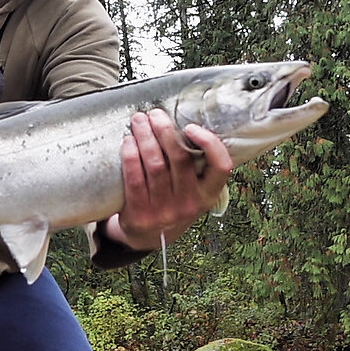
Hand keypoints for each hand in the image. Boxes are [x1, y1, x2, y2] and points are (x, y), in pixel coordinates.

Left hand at [105, 109, 233, 250]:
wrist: (147, 236)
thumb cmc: (172, 202)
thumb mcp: (193, 190)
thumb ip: (195, 165)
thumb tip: (182, 120)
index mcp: (208, 195)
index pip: (221, 167)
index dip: (209, 144)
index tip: (191, 127)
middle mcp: (189, 204)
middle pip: (180, 158)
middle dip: (165, 130)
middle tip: (154, 114)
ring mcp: (164, 211)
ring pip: (155, 165)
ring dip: (145, 137)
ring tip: (138, 121)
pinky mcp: (140, 214)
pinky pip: (134, 179)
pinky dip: (130, 156)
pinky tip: (128, 142)